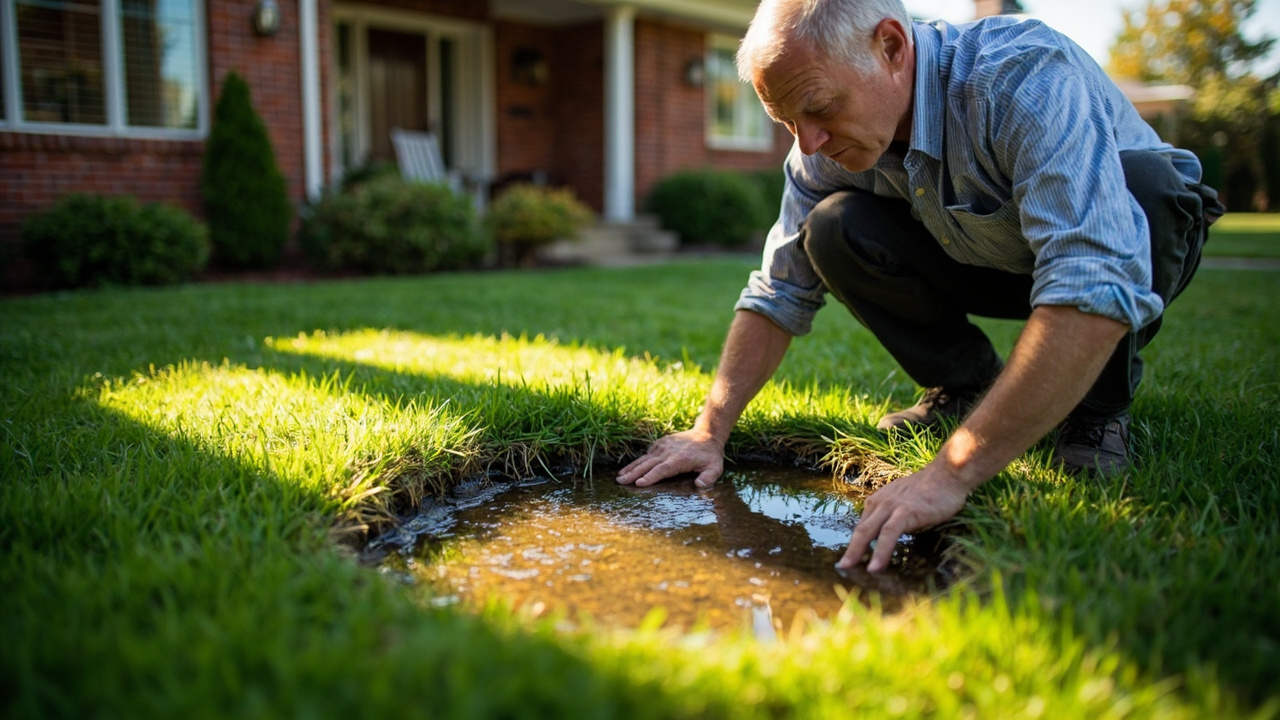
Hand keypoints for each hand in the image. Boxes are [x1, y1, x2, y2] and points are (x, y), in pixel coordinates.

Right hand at [616, 429, 724, 488]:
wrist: (706, 434)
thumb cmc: (710, 455)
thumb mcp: (715, 467)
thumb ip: (708, 477)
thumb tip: (700, 485)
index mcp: (680, 459)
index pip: (662, 469)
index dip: (650, 477)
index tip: (639, 483)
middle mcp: (668, 452)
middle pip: (648, 465)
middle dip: (633, 474)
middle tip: (620, 482)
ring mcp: (662, 447)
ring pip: (644, 459)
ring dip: (631, 468)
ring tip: (619, 477)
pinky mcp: (660, 444)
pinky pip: (646, 454)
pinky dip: (636, 462)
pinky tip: (627, 469)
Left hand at [836, 462, 968, 572]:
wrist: (947, 474)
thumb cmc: (930, 490)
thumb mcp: (905, 502)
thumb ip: (894, 515)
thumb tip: (890, 537)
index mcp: (879, 501)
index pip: (863, 526)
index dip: (855, 544)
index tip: (849, 561)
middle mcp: (881, 503)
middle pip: (860, 529)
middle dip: (849, 550)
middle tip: (841, 568)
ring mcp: (892, 506)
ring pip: (869, 531)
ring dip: (858, 552)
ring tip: (851, 570)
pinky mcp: (906, 511)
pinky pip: (889, 533)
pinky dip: (880, 550)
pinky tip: (876, 566)